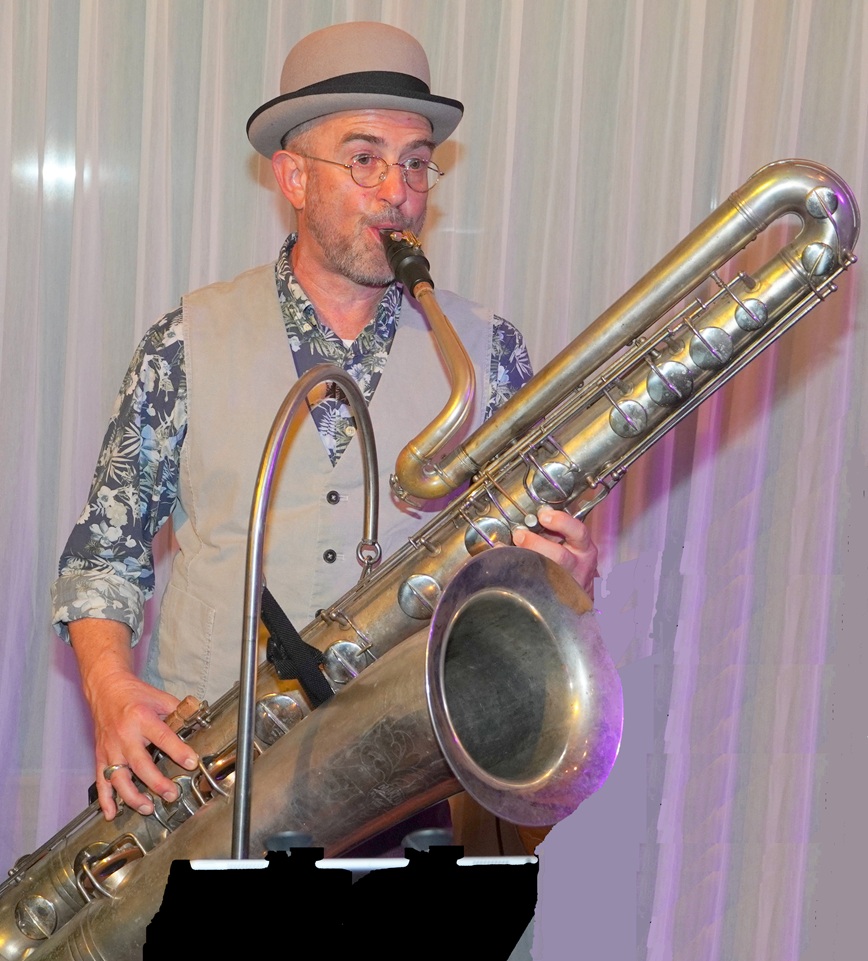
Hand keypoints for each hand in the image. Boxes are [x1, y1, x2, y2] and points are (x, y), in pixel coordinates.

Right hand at [70, 620, 198, 819]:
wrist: (106, 689)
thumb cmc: (135, 695)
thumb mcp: (160, 697)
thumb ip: (178, 712)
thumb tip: (198, 723)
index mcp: (142, 718)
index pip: (163, 737)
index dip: (179, 751)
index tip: (192, 763)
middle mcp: (125, 736)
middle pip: (141, 764)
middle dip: (157, 783)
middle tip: (172, 794)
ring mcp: (110, 748)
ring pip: (119, 778)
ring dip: (132, 797)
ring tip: (147, 808)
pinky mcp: (100, 756)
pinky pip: (101, 781)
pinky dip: (105, 799)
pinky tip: (111, 813)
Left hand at [512, 507, 598, 599]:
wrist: (576, 593)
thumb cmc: (569, 562)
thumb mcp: (569, 543)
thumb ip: (552, 531)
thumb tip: (527, 520)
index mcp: (584, 549)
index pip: (578, 532)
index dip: (561, 522)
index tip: (544, 516)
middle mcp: (578, 566)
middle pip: (560, 556)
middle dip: (536, 543)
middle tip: (519, 534)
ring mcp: (567, 582)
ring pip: (547, 572)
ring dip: (525, 558)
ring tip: (508, 549)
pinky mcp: (553, 595)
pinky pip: (533, 584)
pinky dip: (514, 572)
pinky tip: (503, 563)